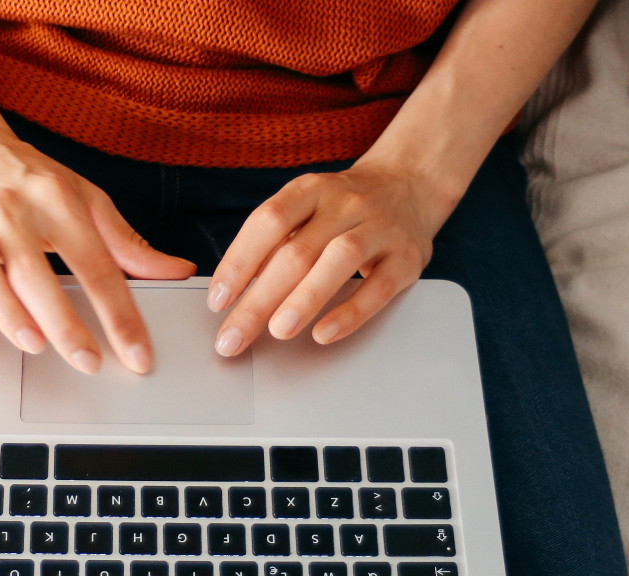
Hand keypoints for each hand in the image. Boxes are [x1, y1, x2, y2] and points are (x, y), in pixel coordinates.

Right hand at [0, 128, 194, 374]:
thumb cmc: (30, 179)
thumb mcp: (86, 200)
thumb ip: (129, 243)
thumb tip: (178, 271)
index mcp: (57, 201)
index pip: (97, 266)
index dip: (120, 316)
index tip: (137, 355)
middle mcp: (11, 211)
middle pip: (36, 274)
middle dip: (65, 325)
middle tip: (89, 362)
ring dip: (7, 314)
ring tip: (35, 346)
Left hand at [207, 161, 446, 355]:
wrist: (410, 185)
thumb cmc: (343, 210)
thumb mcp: (306, 210)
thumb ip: (273, 245)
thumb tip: (231, 294)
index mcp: (311, 190)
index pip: (268, 221)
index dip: (239, 262)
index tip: (218, 301)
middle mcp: (346, 204)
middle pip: (297, 251)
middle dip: (259, 300)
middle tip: (234, 337)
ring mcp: (380, 228)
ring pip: (340, 260)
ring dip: (304, 299)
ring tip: (277, 331)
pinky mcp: (407, 258)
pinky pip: (379, 287)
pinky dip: (350, 312)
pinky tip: (324, 333)